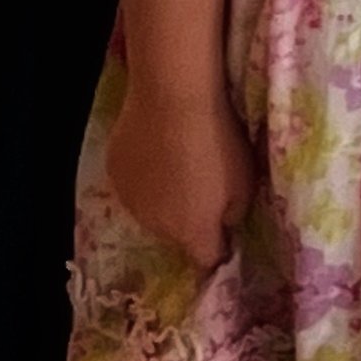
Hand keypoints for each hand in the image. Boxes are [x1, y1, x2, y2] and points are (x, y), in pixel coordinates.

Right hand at [107, 77, 253, 268]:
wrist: (173, 98)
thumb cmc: (218, 141)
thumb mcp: (246, 182)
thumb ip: (235, 216)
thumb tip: (225, 226)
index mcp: (191, 234)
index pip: (207, 261)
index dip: (218, 250)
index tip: (225, 236)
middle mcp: (155, 228)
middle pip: (177, 234)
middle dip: (190, 219)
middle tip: (204, 186)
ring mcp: (129, 201)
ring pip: (151, 210)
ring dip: (163, 197)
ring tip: (178, 161)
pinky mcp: (113, 173)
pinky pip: (134, 182)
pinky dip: (144, 171)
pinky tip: (156, 145)